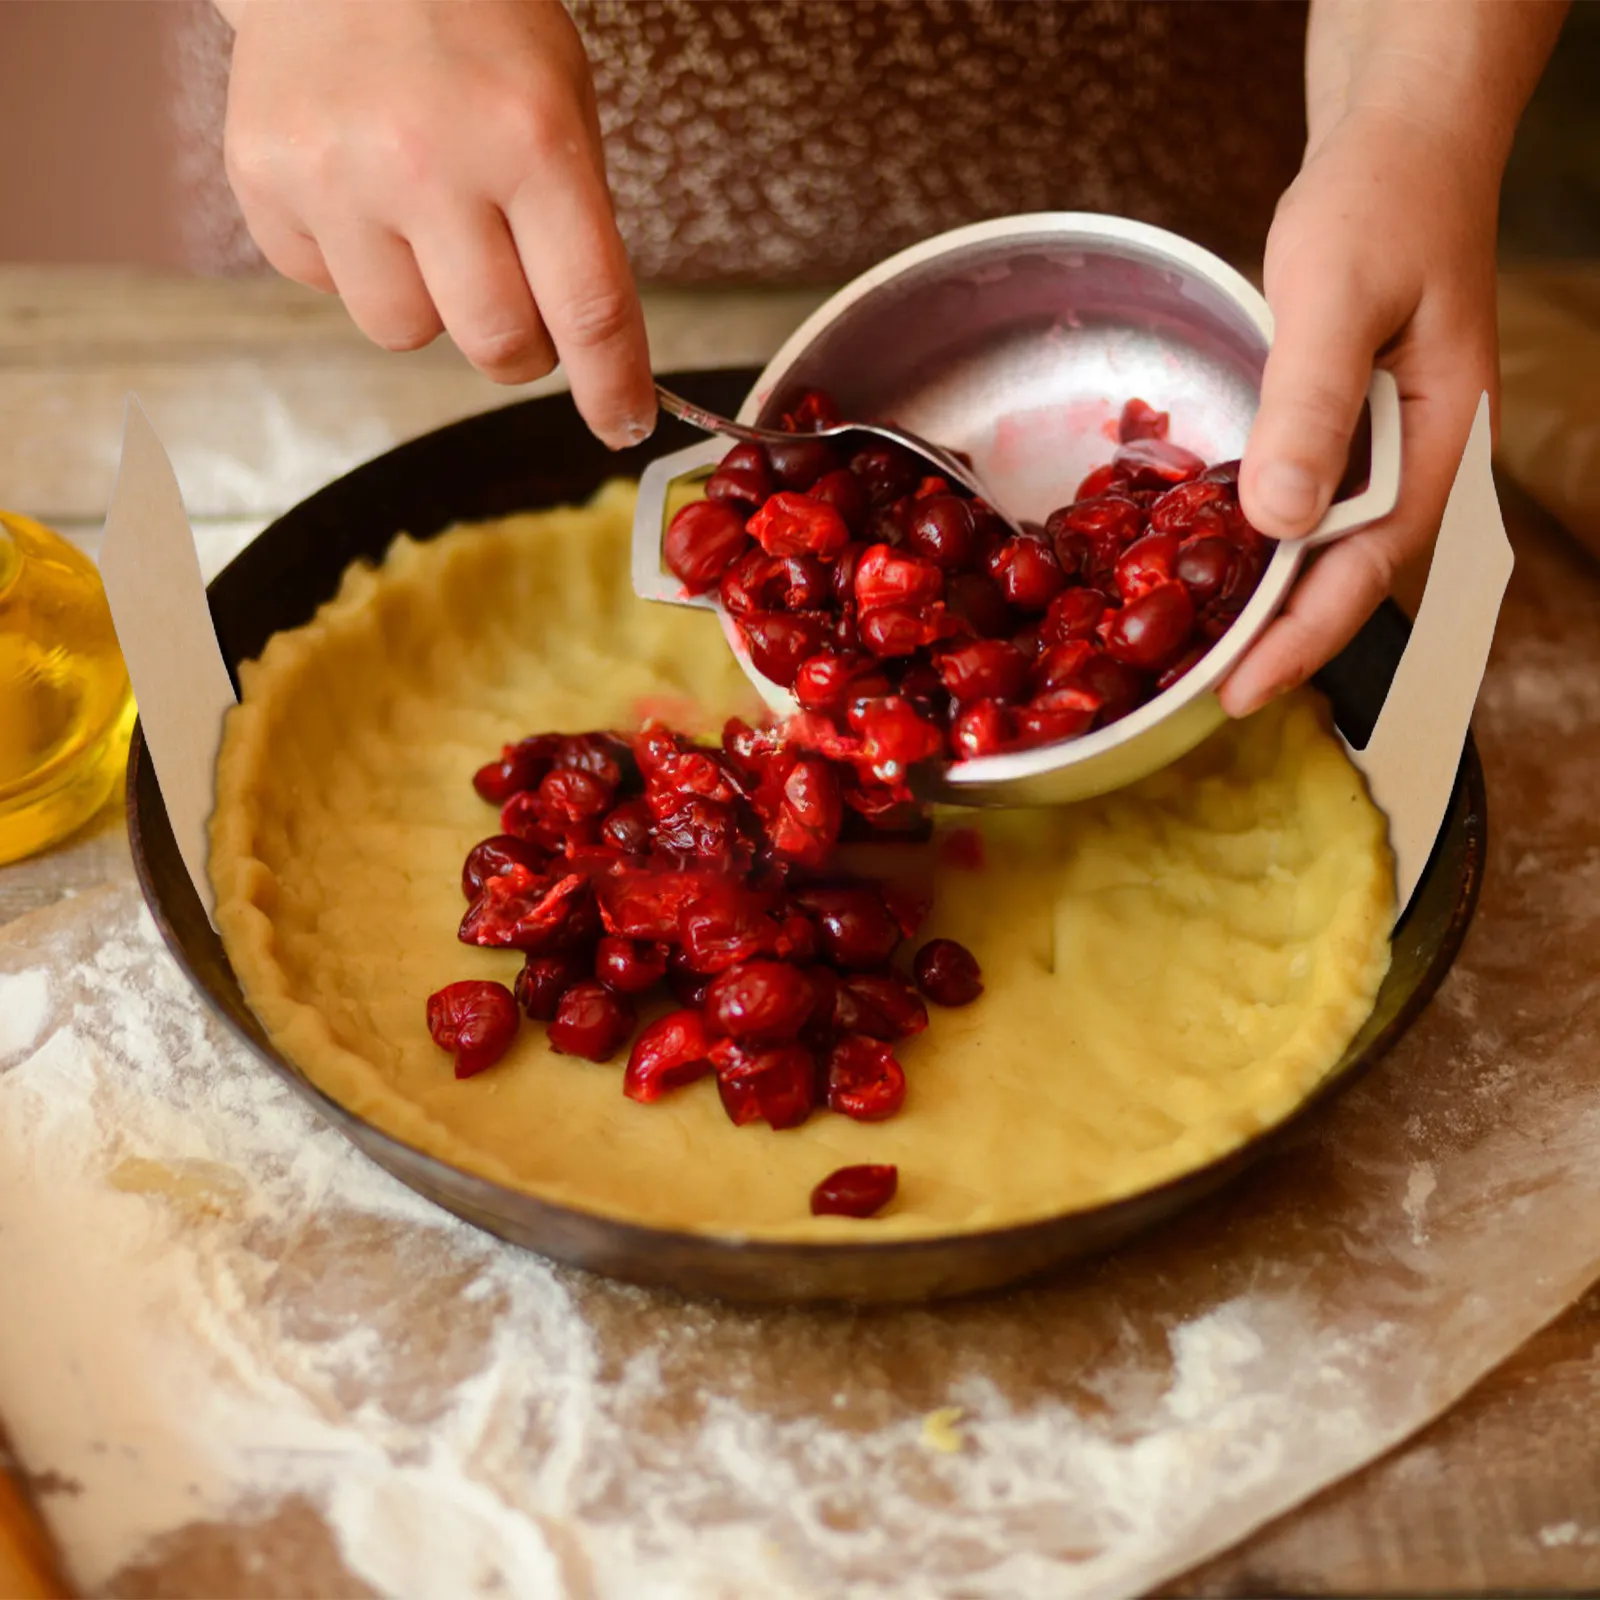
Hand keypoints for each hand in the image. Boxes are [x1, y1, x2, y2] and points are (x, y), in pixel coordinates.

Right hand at [222, 0, 654, 448]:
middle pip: (497, 345)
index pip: (587, 310)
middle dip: (522, 349)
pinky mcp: (264, 182)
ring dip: (432, 304)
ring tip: (425, 217)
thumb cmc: (472, 23)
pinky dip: (357, 262)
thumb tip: (589, 352)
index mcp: (527, 138)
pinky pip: (329, 289)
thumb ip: (576, 225)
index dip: (613, 387)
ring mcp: (335, 175)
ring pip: (406, 333)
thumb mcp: (560, 102)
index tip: (624, 426)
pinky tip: (361, 187)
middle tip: (520, 307)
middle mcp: (427, 162)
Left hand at [1221, 104, 1499, 716]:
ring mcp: (1377, 447)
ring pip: (1314, 549)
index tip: (1240, 694)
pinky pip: (1293, 503)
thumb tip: (1280, 521)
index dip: (1301, 641)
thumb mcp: (1339, 296)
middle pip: (1339, 577)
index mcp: (1436, 443)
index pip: (1366, 571)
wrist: (1399, 143)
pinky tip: (1198, 563)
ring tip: (1189, 652)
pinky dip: (1248, 541)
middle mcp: (1410, 460)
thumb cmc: (1384, 200)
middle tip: (1193, 693)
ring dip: (1258, 599)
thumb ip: (1312, 407)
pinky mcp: (1338, 428)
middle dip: (1273, 640)